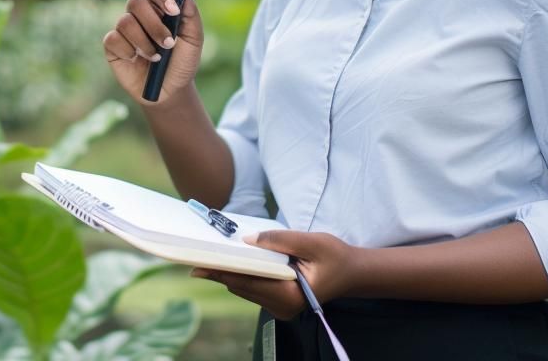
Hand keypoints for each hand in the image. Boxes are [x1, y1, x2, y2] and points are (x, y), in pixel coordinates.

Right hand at [101, 0, 203, 105]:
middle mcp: (140, 15)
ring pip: (125, 22)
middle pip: (136, 1)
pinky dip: (127, 51)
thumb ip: (192, 16)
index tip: (173, 11)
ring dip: (144, 42)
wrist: (170, 91)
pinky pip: (113, 39)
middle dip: (154, 24)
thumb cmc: (182, 62)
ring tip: (157, 58)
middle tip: (168, 43)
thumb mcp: (194, 41)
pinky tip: (136, 60)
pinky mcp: (112, 45)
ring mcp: (124, 29)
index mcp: (159, 8)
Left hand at [190, 230, 354, 319]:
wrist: (352, 272)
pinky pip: (254, 288)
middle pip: (242, 287)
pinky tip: (231, 261)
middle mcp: (282, 307)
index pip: (248, 282)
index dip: (222, 272)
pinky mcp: (279, 302)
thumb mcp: (311, 242)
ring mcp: (280, 308)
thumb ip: (279, 240)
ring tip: (208, 256)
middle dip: (220, 271)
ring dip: (229, 272)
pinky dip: (242, 274)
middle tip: (195, 256)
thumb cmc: (335, 256)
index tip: (199, 265)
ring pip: (245, 288)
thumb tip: (247, 240)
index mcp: (290, 295)